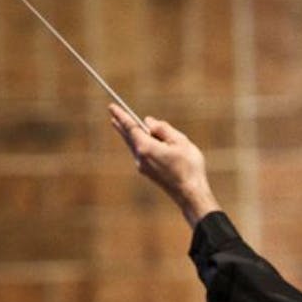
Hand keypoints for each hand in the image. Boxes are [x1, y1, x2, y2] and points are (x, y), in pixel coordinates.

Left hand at [108, 103, 221, 226]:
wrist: (190, 195)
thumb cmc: (189, 167)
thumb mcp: (180, 141)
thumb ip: (163, 129)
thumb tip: (148, 122)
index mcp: (146, 147)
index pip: (130, 127)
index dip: (121, 115)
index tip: (112, 107)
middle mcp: (140, 157)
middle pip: (129, 137)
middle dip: (121, 125)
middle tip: (112, 114)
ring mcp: (143, 166)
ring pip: (135, 146)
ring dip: (130, 135)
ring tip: (122, 126)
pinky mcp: (148, 173)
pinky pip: (142, 153)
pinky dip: (140, 144)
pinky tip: (143, 142)